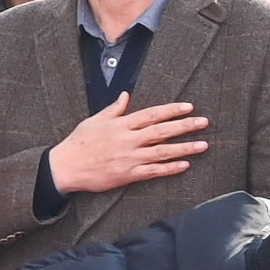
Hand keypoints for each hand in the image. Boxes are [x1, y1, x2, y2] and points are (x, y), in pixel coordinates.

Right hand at [46, 94, 210, 195]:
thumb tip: (125, 95)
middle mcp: (128, 140)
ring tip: (203, 145)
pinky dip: (170, 168)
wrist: (65, 167)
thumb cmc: (78, 143)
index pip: (152, 114)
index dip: (172, 110)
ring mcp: (130, 158)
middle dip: (185, 126)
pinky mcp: (128, 174)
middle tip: (204, 122)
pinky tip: (185, 165)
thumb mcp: (94, 121)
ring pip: (163, 151)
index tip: (188, 107)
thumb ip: (113, 109)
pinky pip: (154, 171)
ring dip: (185, 148)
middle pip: (162, 131)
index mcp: (121, 125)